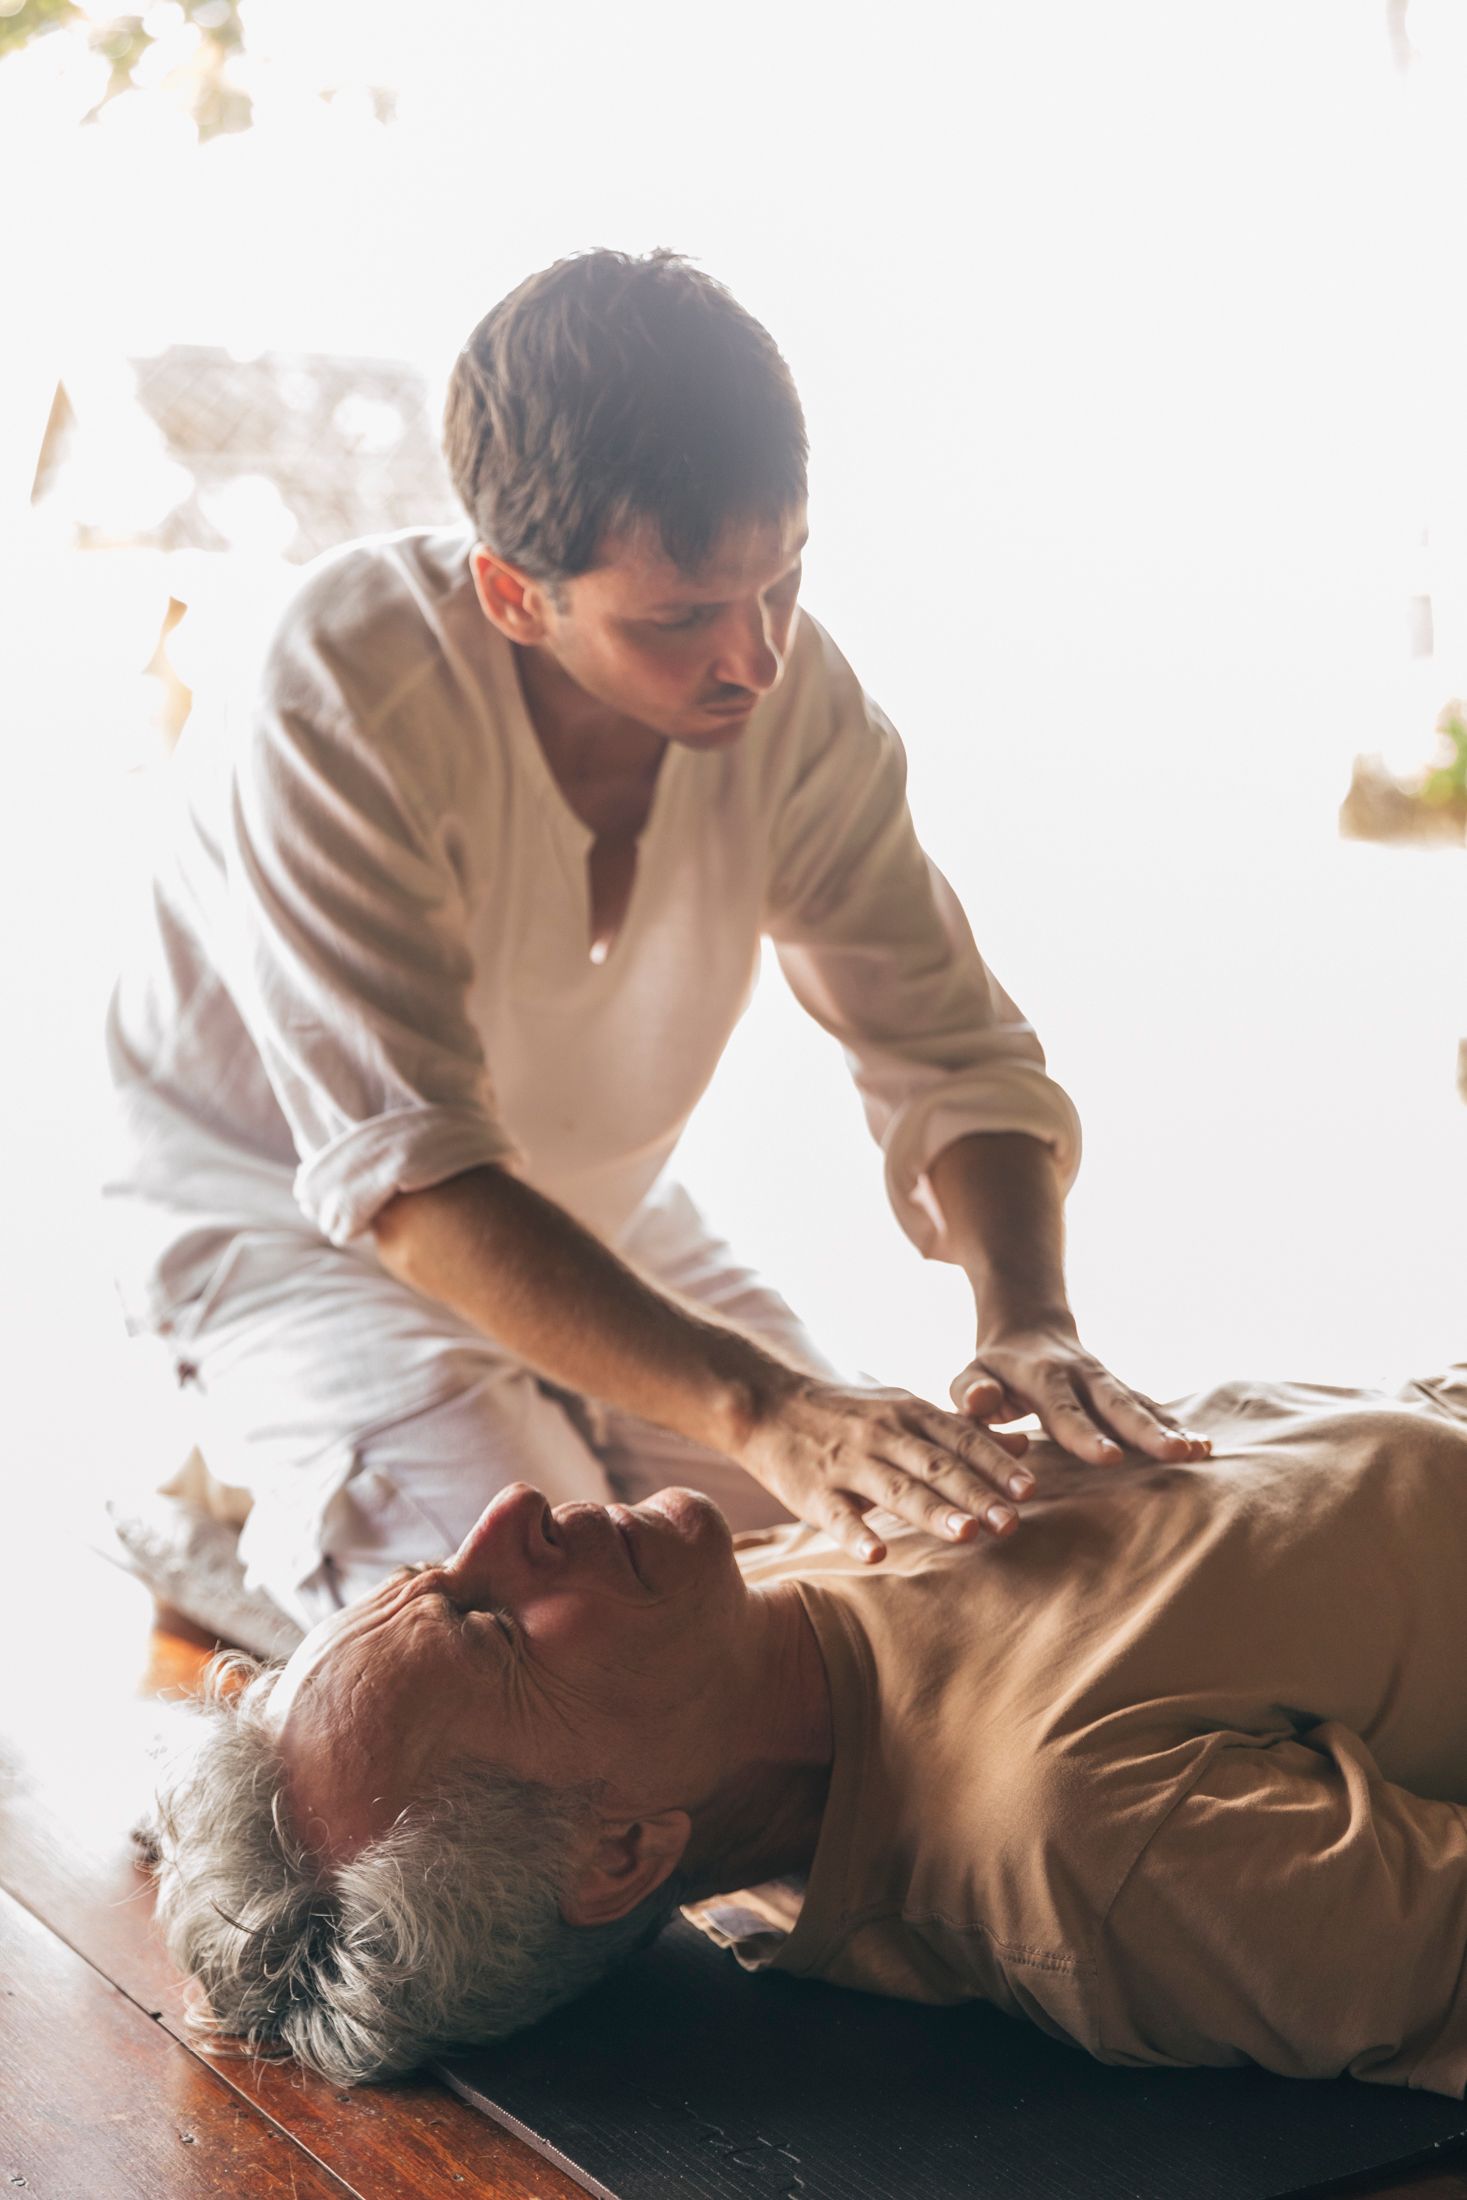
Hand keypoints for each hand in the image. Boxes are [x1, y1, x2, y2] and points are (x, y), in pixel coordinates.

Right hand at [735, 1374, 1038, 1562]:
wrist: (769, 1403)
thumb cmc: (849, 1413)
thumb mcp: (907, 1409)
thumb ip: (962, 1432)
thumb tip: (1025, 1448)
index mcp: (910, 1414)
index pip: (961, 1440)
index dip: (996, 1465)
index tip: (1030, 1490)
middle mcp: (883, 1435)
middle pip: (936, 1466)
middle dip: (975, 1495)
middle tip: (1011, 1523)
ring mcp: (848, 1463)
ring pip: (895, 1488)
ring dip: (932, 1512)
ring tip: (967, 1535)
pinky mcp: (813, 1491)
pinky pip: (837, 1516)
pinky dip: (856, 1534)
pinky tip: (876, 1556)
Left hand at [949, 1323, 1211, 1466]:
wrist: (1028, 1329)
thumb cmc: (992, 1368)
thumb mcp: (970, 1374)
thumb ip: (970, 1391)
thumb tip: (977, 1403)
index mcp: (1042, 1377)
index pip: (1065, 1409)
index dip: (1086, 1433)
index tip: (1110, 1457)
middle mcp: (1081, 1376)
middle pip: (1116, 1403)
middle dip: (1146, 1430)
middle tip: (1176, 1454)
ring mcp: (1106, 1381)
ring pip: (1140, 1404)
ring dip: (1169, 1428)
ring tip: (1200, 1451)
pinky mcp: (1122, 1390)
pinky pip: (1150, 1407)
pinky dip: (1175, 1425)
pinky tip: (1203, 1446)